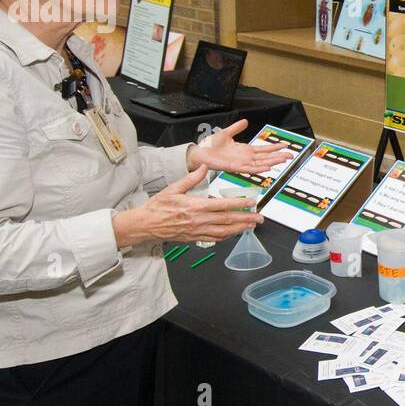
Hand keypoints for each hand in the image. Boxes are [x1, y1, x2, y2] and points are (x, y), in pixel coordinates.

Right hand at [113, 166, 261, 247]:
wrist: (145, 225)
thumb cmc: (157, 207)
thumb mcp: (173, 188)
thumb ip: (191, 178)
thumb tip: (203, 166)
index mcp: (195, 206)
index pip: (222, 205)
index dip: (239, 204)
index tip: (251, 202)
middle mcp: (199, 220)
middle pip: (227, 220)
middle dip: (245, 218)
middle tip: (259, 217)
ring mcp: (197, 231)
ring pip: (224, 231)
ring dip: (240, 229)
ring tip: (252, 226)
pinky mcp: (195, 238)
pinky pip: (215, 239)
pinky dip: (227, 236)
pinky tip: (234, 233)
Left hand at [187, 119, 289, 174]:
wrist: (199, 152)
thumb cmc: (210, 146)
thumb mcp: (226, 133)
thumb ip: (236, 128)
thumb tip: (245, 121)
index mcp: (244, 150)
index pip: (263, 149)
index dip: (274, 148)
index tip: (285, 145)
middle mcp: (245, 158)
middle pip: (265, 158)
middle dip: (278, 157)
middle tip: (291, 155)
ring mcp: (241, 163)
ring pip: (260, 164)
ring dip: (272, 162)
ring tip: (283, 160)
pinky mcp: (234, 168)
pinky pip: (248, 169)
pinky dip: (258, 169)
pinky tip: (267, 168)